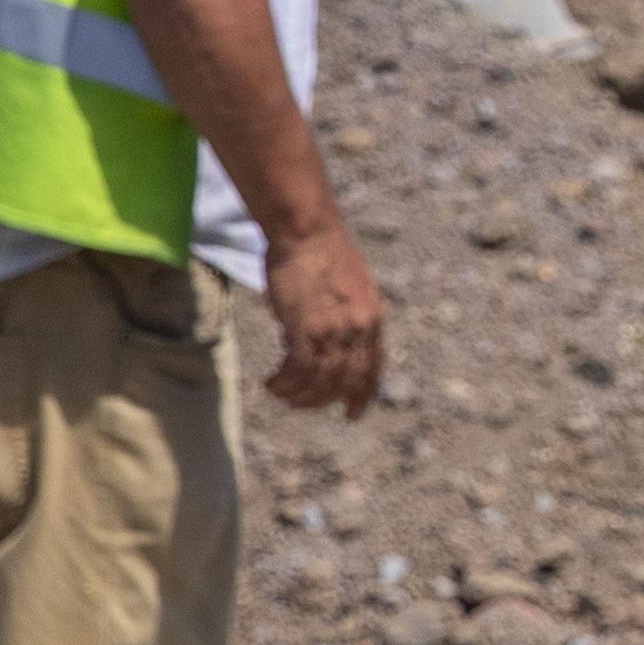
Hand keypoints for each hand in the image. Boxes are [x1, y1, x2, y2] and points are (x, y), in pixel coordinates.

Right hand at [264, 225, 386, 412]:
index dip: (362, 394)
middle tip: (299, 405)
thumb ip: (343, 317)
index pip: (372, 368)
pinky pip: (298, 369)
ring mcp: (334, 328)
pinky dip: (284, 381)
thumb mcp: (347, 289)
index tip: (351, 413)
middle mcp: (359, 327)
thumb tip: (322, 341)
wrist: (307, 230)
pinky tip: (270, 382)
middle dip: (322, 400)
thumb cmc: (320, 253)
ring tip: (279, 393)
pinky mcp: (306, 326)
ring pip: (320, 380)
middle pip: (346, 380)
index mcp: (373, 318)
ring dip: (298, 394)